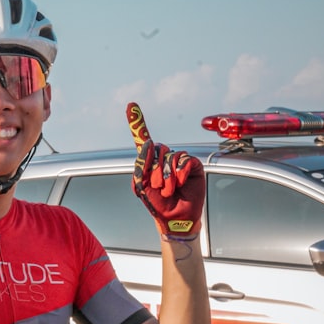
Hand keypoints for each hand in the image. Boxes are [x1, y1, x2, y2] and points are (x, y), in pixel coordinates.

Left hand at [127, 102, 205, 237]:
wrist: (174, 217)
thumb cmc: (157, 203)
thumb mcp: (141, 185)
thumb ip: (141, 164)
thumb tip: (150, 143)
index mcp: (149, 161)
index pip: (143, 139)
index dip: (137, 122)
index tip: (130, 105)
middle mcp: (164, 158)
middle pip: (157, 148)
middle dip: (154, 170)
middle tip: (157, 186)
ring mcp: (179, 161)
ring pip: (170, 156)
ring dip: (167, 177)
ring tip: (169, 190)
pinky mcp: (193, 165)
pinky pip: (184, 161)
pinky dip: (180, 174)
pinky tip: (181, 184)